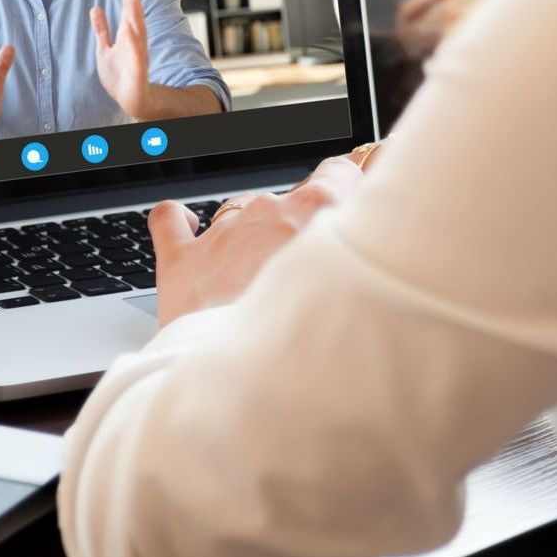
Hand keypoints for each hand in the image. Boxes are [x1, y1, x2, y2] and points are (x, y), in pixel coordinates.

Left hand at [92, 0, 150, 118]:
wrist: (130, 99)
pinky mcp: (137, 72)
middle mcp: (135, 43)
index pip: (128, 12)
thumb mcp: (105, 48)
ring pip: (137, 33)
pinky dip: (134, 45)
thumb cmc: (120, 75)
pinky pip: (136, 57)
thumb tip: (96, 8)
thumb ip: (102, 29)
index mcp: (128, 37)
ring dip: (135, 16)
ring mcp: (137, 57)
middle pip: (134, 17)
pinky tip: (130, 32)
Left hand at [147, 154, 369, 327]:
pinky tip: (189, 226)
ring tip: (260, 286)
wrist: (249, 384)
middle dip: (298, 231)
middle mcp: (268, 211)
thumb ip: (365, 250)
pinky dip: (180, 221)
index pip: (340, 172)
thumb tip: (385, 231)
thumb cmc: (310, 342)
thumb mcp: (361, 286)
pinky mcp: (182, 259)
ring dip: (251, 240)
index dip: (347, 185)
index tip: (353, 201)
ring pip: (242, 215)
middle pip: (290, 203)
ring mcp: (223, 232)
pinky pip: (171, 220)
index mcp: (317, 209)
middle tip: (307, 274)